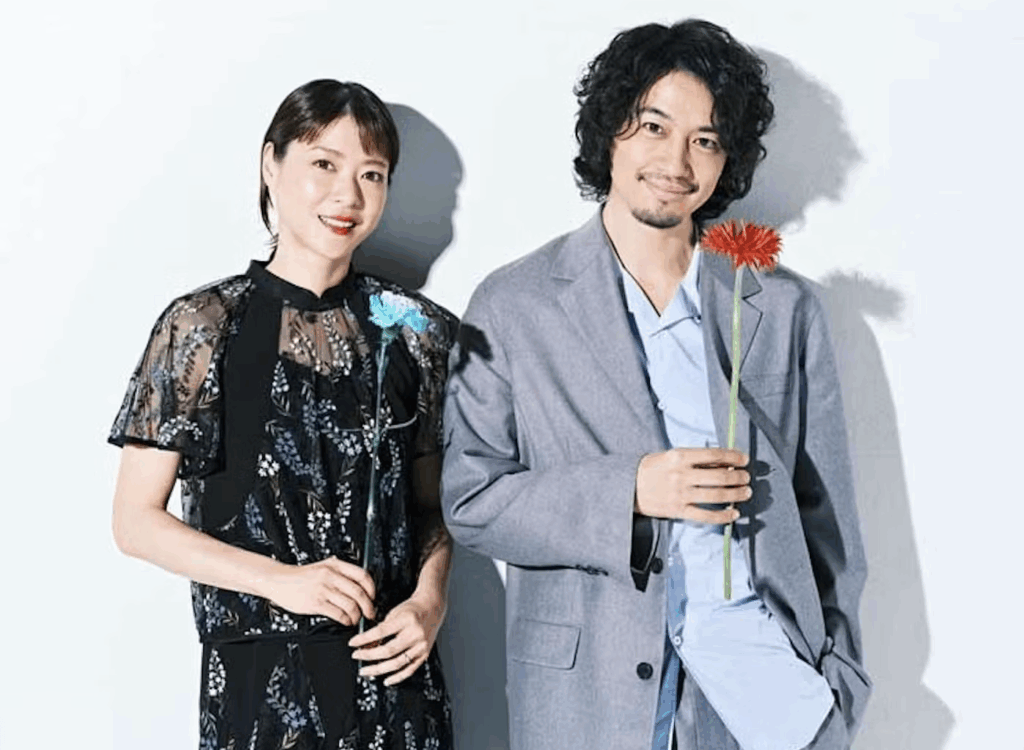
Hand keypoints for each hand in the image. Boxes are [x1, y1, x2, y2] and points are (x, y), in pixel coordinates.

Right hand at [263, 556, 375, 625]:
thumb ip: (339, 571)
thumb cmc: (301, 576)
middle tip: (370, 613)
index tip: (373, 597)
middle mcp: (330, 575)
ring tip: (356, 619)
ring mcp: (323, 589)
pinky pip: (338, 614)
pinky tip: (345, 621)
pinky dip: (346, 620)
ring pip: (350, 605)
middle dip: (368, 606)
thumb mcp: (322, 566)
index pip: (362, 575)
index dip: (372, 589)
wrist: (278, 581)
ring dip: (357, 616)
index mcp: (335, 565)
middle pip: (359, 592)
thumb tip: (359, 581)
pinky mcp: (316, 603)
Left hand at [348, 593, 445, 685]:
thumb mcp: (394, 613)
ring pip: (397, 663)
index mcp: (406, 619)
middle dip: (369, 656)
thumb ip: (382, 629)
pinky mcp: (424, 654)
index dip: (364, 639)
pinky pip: (410, 669)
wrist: (432, 608)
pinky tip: (386, 679)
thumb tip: (367, 646)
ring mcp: (421, 645)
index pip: (381, 632)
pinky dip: (397, 677)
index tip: (353, 643)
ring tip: (366, 670)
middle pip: (388, 650)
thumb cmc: (412, 609)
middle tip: (357, 656)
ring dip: (379, 669)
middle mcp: (415, 633)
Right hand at [635, 448, 750, 522]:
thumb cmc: (652, 468)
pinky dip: (723, 516)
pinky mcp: (678, 510)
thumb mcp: (671, 456)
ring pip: (716, 496)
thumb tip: (724, 464)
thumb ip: (695, 459)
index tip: (744, 459)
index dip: (733, 457)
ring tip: (745, 492)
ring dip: (736, 494)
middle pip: (719, 476)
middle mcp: (681, 475)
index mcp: (679, 456)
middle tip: (746, 478)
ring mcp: (680, 494)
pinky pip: (706, 515)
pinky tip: (734, 514)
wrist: (627, 486)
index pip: (714, 455)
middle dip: (738, 477)